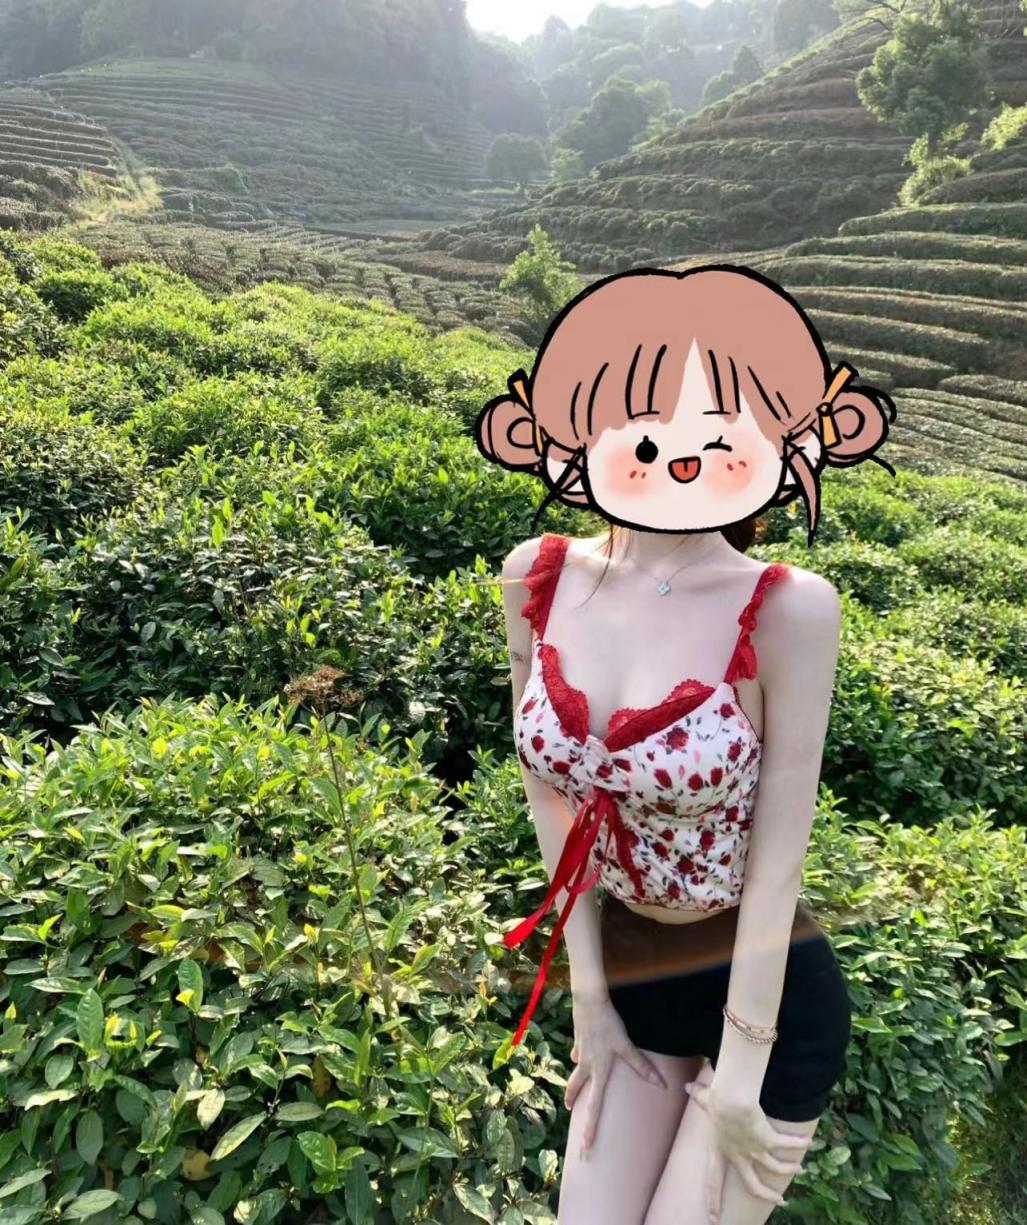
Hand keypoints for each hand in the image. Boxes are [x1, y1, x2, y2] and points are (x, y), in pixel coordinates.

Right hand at [565, 996, 667, 1152]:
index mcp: (598, 1071)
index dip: (590, 1127)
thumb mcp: (626, 1046)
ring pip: (576, 1070)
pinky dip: (580, 1056)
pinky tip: (580, 1054)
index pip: (594, 1106)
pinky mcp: (579, 1038)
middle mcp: (586, 1065)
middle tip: (569, 1110)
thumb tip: (660, 1085)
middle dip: (573, 1100)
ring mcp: (581, 1051)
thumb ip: (641, 1066)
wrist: (589, 1001)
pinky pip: (579, 1052)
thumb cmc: (608, 1025)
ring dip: (574, 1081)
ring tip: (573, 1088)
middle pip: (576, 1088)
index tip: (586, 1146)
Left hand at [684, 1076, 807, 1222]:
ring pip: (775, 1167)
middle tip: (780, 1201)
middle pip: (753, 1185)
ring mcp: (754, 1150)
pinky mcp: (768, 1141)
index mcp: (720, 1150)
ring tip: (799, 1169)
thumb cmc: (717, 1099)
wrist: (732, 1099)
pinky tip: (809, 1142)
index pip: (713, 1181)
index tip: (712, 1219)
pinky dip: (798, 1143)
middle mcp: (739, 1155)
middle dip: (767, 1195)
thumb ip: (697, 1094)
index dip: (712, 1200)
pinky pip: (786, 1144)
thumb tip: (686, 1084)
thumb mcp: (703, 1099)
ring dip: (789, 1168)